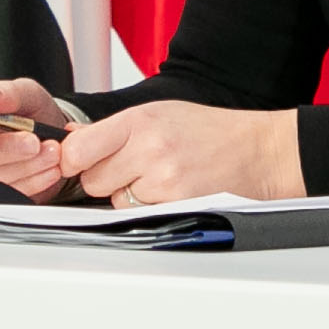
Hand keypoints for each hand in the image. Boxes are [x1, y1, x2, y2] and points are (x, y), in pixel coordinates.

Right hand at [0, 75, 87, 200]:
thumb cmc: (23, 111)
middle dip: (1, 150)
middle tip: (32, 140)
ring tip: (50, 151)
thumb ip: (5, 92)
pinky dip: (31, 182)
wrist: (47, 138)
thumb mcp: (22, 92)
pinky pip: (3, 195)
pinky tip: (48, 167)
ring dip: (22, 166)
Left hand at [49, 99, 303, 209]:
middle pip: (91, 180)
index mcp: (140, 121)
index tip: (78, 161)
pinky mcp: (176, 206)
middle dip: (105, 178)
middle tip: (130, 168)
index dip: (72, 159)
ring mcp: (163, 180)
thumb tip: (70, 136)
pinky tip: (171, 191)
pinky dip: (149, 208)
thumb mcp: (160, 113)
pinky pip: (139, 215)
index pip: (77, 149)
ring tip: (158, 177)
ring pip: (115, 201)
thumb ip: (113, 128)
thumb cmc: (210, 131)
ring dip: (128, 195)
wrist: (258, 152)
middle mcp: (149, 149)